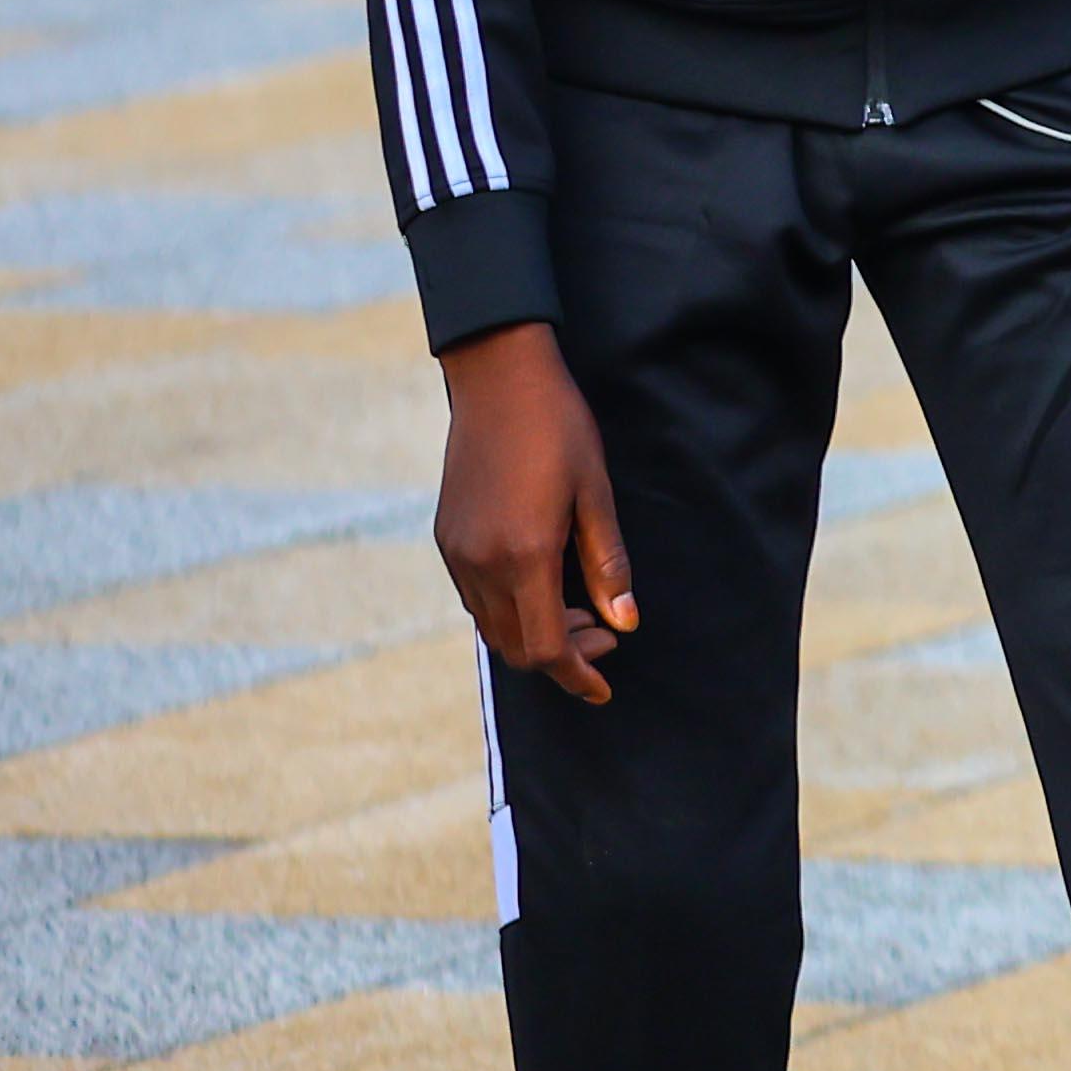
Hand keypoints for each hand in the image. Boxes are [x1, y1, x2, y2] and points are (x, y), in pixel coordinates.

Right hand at [434, 324, 633, 703]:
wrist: (498, 381)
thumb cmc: (560, 429)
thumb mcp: (597, 493)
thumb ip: (608, 563)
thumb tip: (624, 623)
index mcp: (522, 556)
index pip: (546, 646)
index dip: (577, 674)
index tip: (604, 689)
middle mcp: (479, 564)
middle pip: (515, 646)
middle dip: (562, 655)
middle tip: (606, 633)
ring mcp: (456, 553)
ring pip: (491, 626)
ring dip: (534, 632)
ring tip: (580, 608)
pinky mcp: (445, 538)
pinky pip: (475, 597)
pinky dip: (510, 609)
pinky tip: (544, 585)